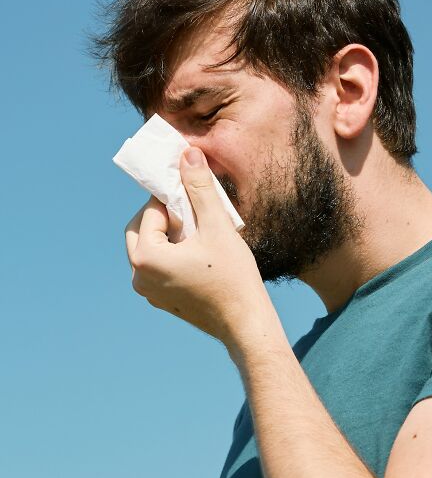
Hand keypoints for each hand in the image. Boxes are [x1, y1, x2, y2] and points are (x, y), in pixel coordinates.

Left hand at [125, 147, 281, 362]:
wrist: (246, 324)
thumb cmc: (233, 277)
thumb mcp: (217, 226)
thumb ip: (199, 188)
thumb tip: (187, 154)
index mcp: (145, 256)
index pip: (151, 211)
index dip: (173, 197)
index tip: (194, 194)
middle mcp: (139, 276)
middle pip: (143, 229)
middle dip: (166, 216)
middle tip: (195, 213)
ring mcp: (149, 292)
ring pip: (151, 248)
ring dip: (170, 234)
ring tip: (201, 233)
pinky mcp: (162, 300)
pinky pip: (159, 267)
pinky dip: (173, 254)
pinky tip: (201, 254)